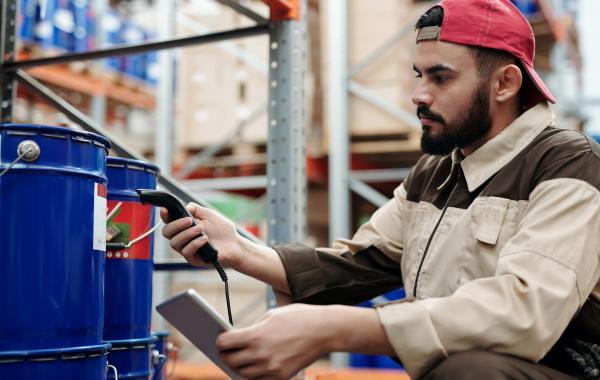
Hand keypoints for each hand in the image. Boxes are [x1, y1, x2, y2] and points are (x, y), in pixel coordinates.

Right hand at [160, 203, 242, 267]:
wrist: (234, 244)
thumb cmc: (222, 229)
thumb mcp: (208, 214)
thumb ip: (195, 209)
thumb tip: (185, 207)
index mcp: (184, 226)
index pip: (168, 221)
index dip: (164, 215)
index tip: (165, 210)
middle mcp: (182, 237)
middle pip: (166, 232)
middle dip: (176, 225)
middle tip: (189, 220)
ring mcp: (186, 248)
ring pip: (174, 243)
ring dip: (187, 234)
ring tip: (201, 229)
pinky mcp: (193, 259)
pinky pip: (186, 252)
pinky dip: (195, 243)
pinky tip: (205, 239)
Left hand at [217, 304, 333, 379]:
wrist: (325, 330)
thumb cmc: (298, 317)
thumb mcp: (271, 315)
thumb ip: (254, 328)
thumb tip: (239, 338)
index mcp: (256, 335)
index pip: (225, 343)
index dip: (220, 341)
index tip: (220, 339)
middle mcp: (261, 354)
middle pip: (231, 360)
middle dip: (226, 355)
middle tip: (225, 351)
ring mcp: (271, 368)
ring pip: (243, 373)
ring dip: (238, 366)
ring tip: (236, 360)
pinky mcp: (281, 376)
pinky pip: (259, 379)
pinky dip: (254, 373)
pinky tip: (253, 366)